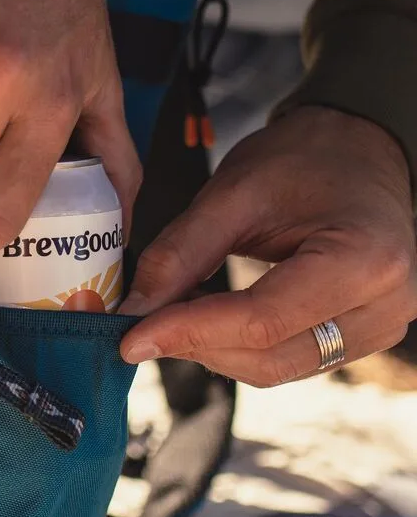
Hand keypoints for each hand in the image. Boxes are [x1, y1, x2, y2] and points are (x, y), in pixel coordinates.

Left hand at [119, 107, 416, 383]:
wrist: (359, 149)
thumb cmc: (307, 158)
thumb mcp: (234, 192)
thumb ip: (180, 253)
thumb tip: (135, 310)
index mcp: (364, 259)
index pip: (262, 321)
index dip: (188, 333)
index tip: (131, 337)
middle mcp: (384, 305)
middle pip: (269, 357)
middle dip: (195, 345)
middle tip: (140, 324)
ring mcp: (379, 327)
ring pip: (276, 368)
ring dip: (213, 349)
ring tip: (173, 312)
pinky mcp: (361, 337)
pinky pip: (288, 360)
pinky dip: (238, 346)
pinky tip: (206, 316)